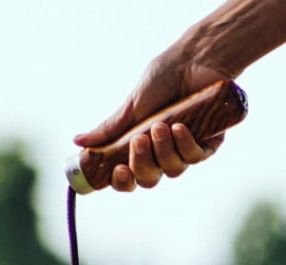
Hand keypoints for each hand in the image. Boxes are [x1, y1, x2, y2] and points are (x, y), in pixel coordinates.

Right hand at [73, 47, 228, 191]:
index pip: (129, 177)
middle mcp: (162, 154)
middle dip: (143, 164)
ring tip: (161, 125)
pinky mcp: (207, 144)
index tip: (119, 171)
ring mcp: (185, 151)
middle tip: (139, 140)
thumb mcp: (131, 107)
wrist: (192, 61)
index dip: (123, 182)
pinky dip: (186, 145)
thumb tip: (77, 142)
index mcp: (141, 148)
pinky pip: (195, 157)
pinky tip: (180, 128)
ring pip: (173, 170)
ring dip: (164, 150)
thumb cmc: (161, 81)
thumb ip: (109, 129)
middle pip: (150, 179)